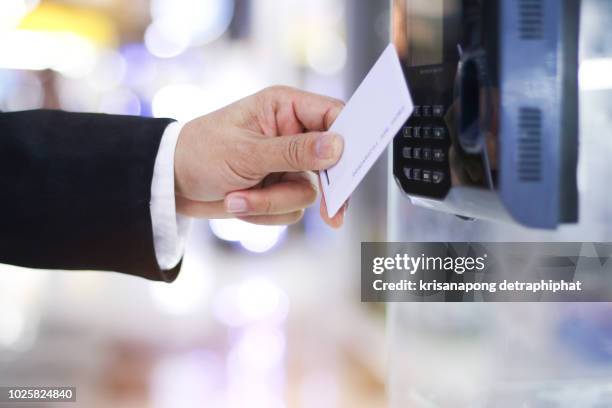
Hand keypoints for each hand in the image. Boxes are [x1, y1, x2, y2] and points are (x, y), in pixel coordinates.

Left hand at [174, 86, 347, 227]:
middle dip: (321, 189)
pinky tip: (238, 202)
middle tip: (334, 215)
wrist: (171, 184)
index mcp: (285, 108)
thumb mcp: (246, 152)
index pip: (334, 116)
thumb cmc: (200, 152)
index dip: (349, 139)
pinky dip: (264, 213)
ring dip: (272, 203)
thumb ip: (293, 151)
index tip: (351, 167)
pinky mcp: (279, 189)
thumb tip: (337, 147)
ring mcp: (287, 165)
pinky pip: (290, 211)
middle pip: (332, 162)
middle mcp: (292, 134)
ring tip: (237, 198)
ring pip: (309, 194)